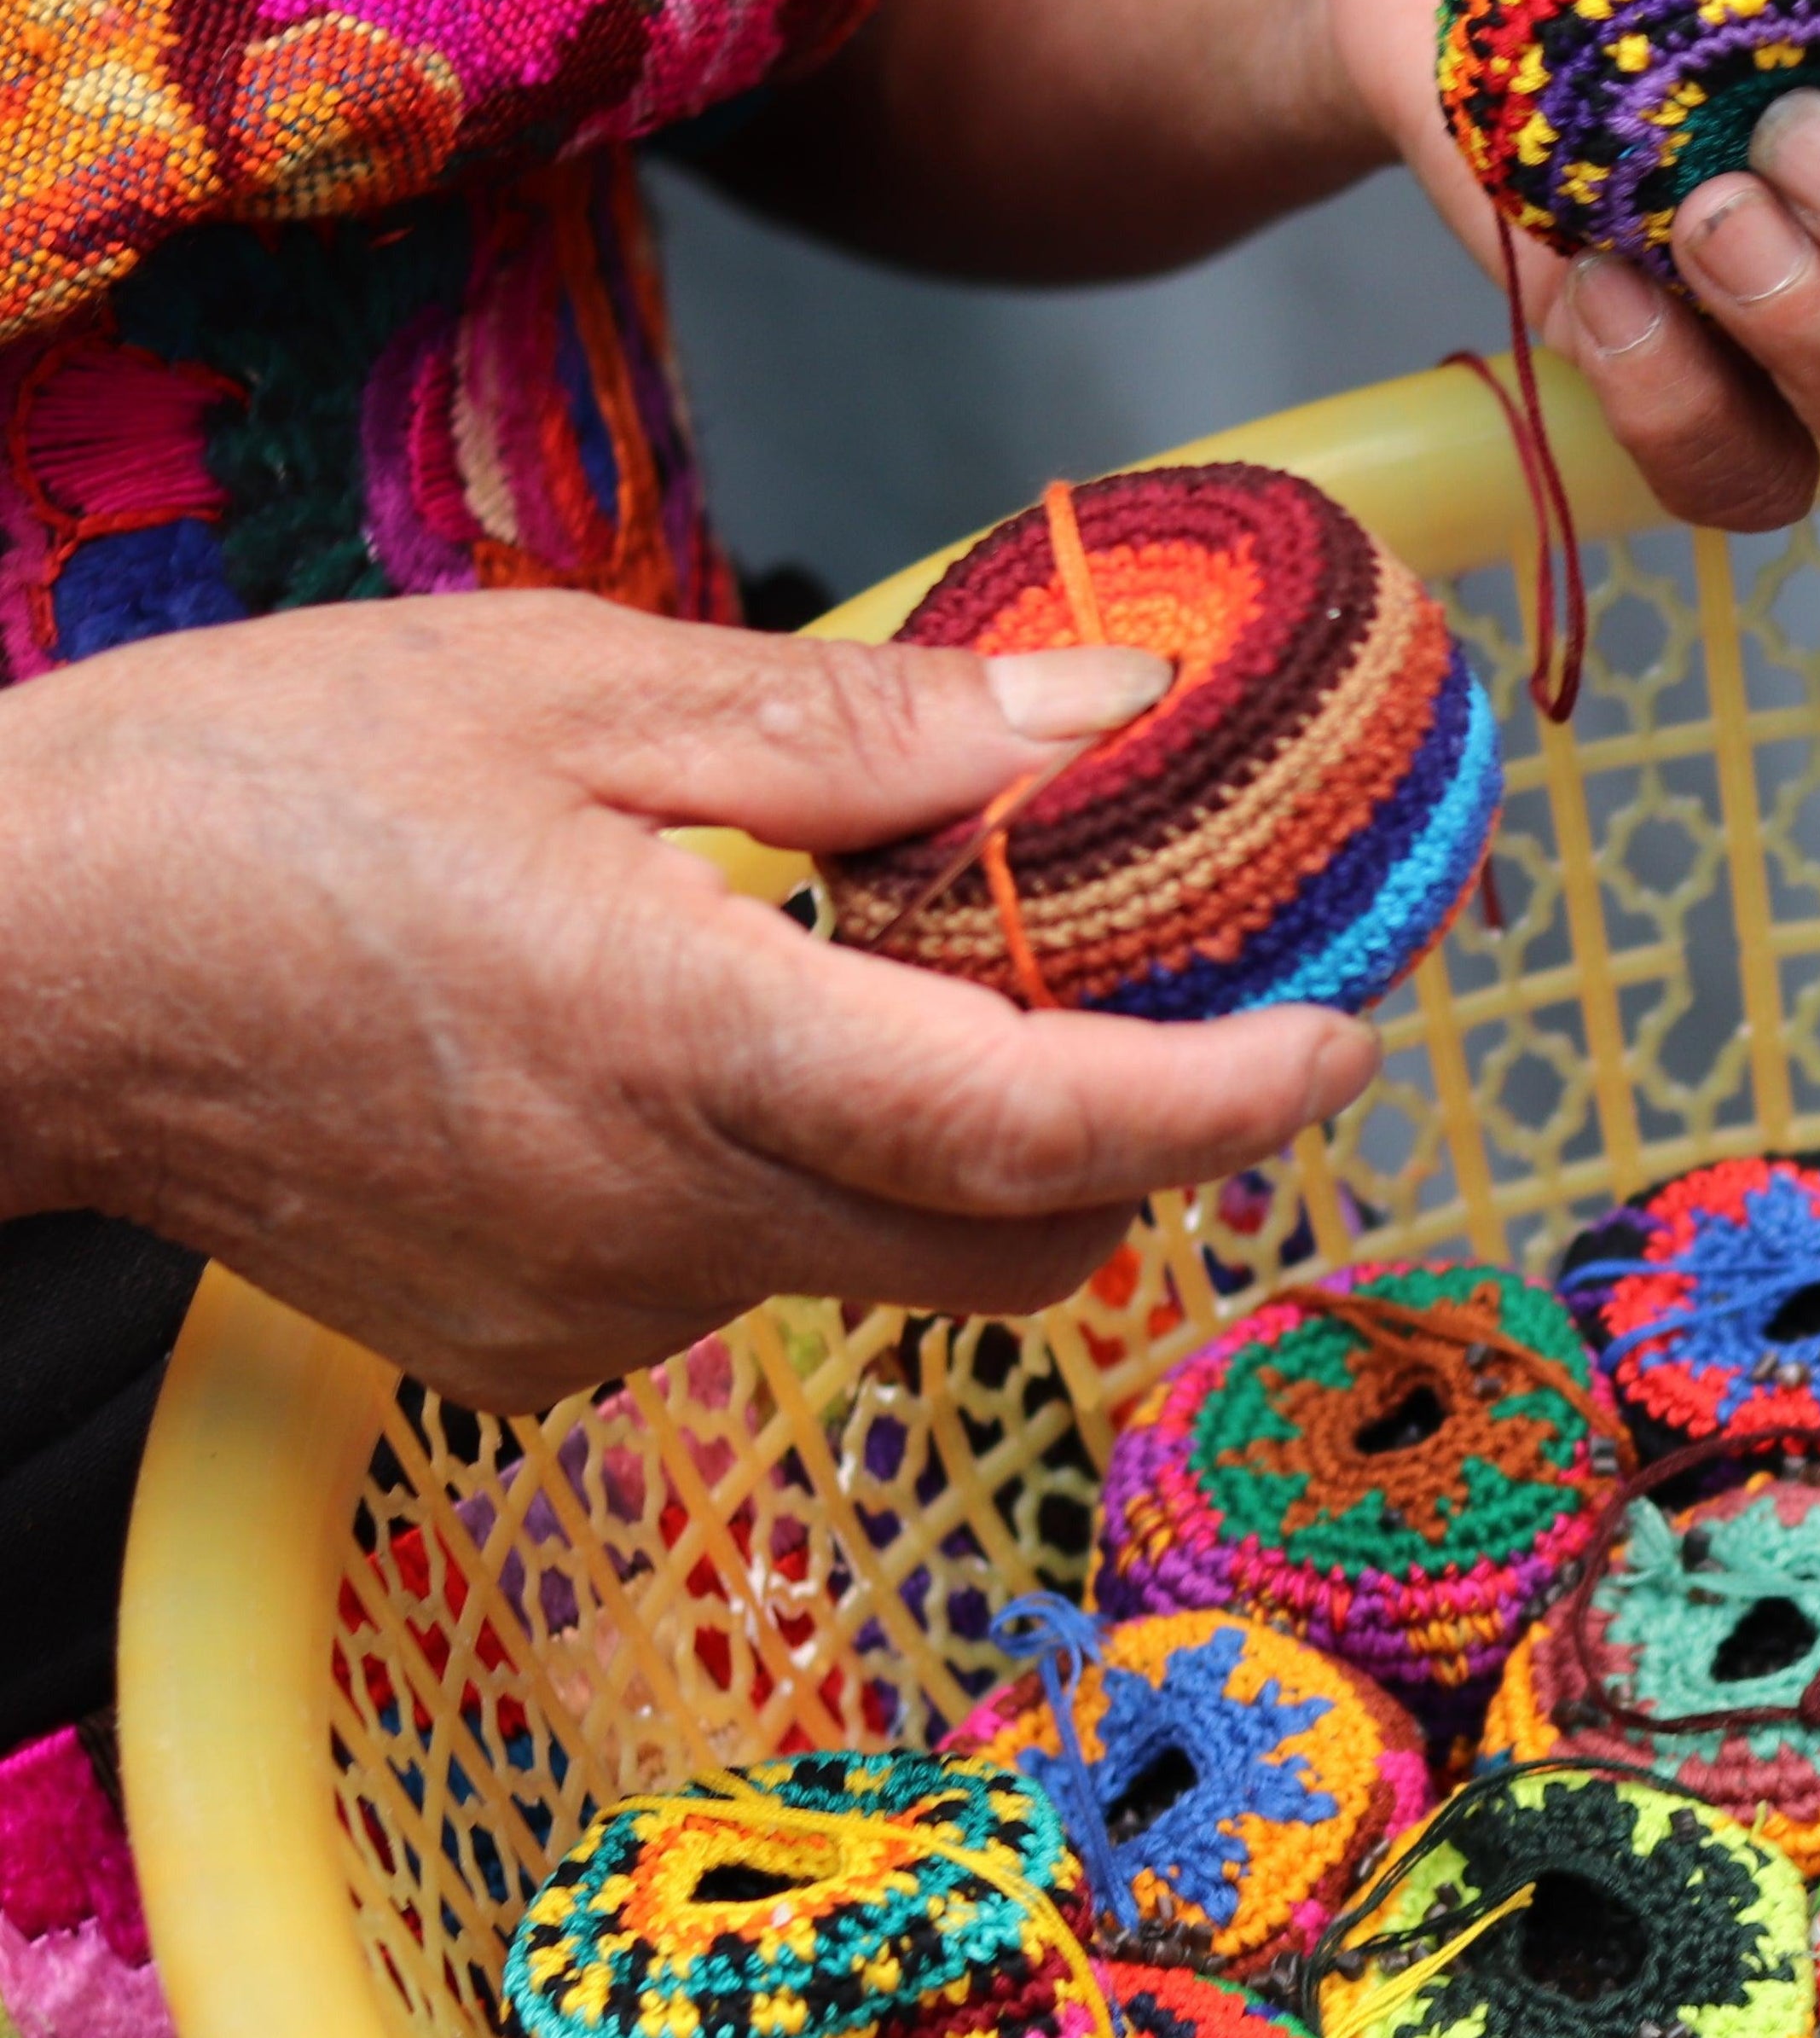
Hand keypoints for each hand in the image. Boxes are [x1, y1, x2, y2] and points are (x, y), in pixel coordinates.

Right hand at [0, 597, 1379, 1408]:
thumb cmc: (255, 789)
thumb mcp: (567, 685)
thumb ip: (867, 730)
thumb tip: (1109, 720)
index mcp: (685, 1041)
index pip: (1042, 1124)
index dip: (1228, 1100)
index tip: (1346, 1044)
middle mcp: (665, 1220)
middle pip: (1020, 1244)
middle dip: (1146, 1151)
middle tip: (1185, 1010)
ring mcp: (600, 1312)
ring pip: (891, 1264)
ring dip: (960, 1149)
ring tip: (888, 978)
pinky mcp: (536, 1352)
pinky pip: (752, 1281)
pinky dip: (801, 1181)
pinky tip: (703, 1054)